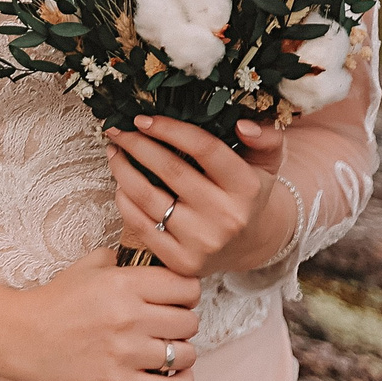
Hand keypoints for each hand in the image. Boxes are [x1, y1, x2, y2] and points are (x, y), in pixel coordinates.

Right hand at [0, 246, 201, 380]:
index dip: (186, 293)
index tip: (177, 299)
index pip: (186, 286)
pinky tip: (173, 374)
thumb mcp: (86, 268)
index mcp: (122, 283)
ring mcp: (125, 353)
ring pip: (186, 354)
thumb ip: (120, 262)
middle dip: (183, 321)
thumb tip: (150, 265)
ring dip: (181, 352)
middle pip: (190, 321)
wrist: (21, 337)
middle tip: (169, 325)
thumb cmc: (54, 302)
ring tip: (167, 349)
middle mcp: (129, 316)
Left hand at [108, 115, 291, 277]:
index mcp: (247, 187)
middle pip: (170, 169)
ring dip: (122, 169)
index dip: (170, 129)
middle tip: (117, 129)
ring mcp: (204, 242)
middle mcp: (227, 217)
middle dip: (136, 144)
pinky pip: (140, 225)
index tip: (142, 118)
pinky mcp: (183, 262)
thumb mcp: (267, 163)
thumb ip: (265, 138)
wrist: (252, 244)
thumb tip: (242, 125)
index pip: (204, 148)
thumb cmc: (249, 194)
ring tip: (114, 152)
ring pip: (147, 197)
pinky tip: (120, 184)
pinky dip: (124, 200)